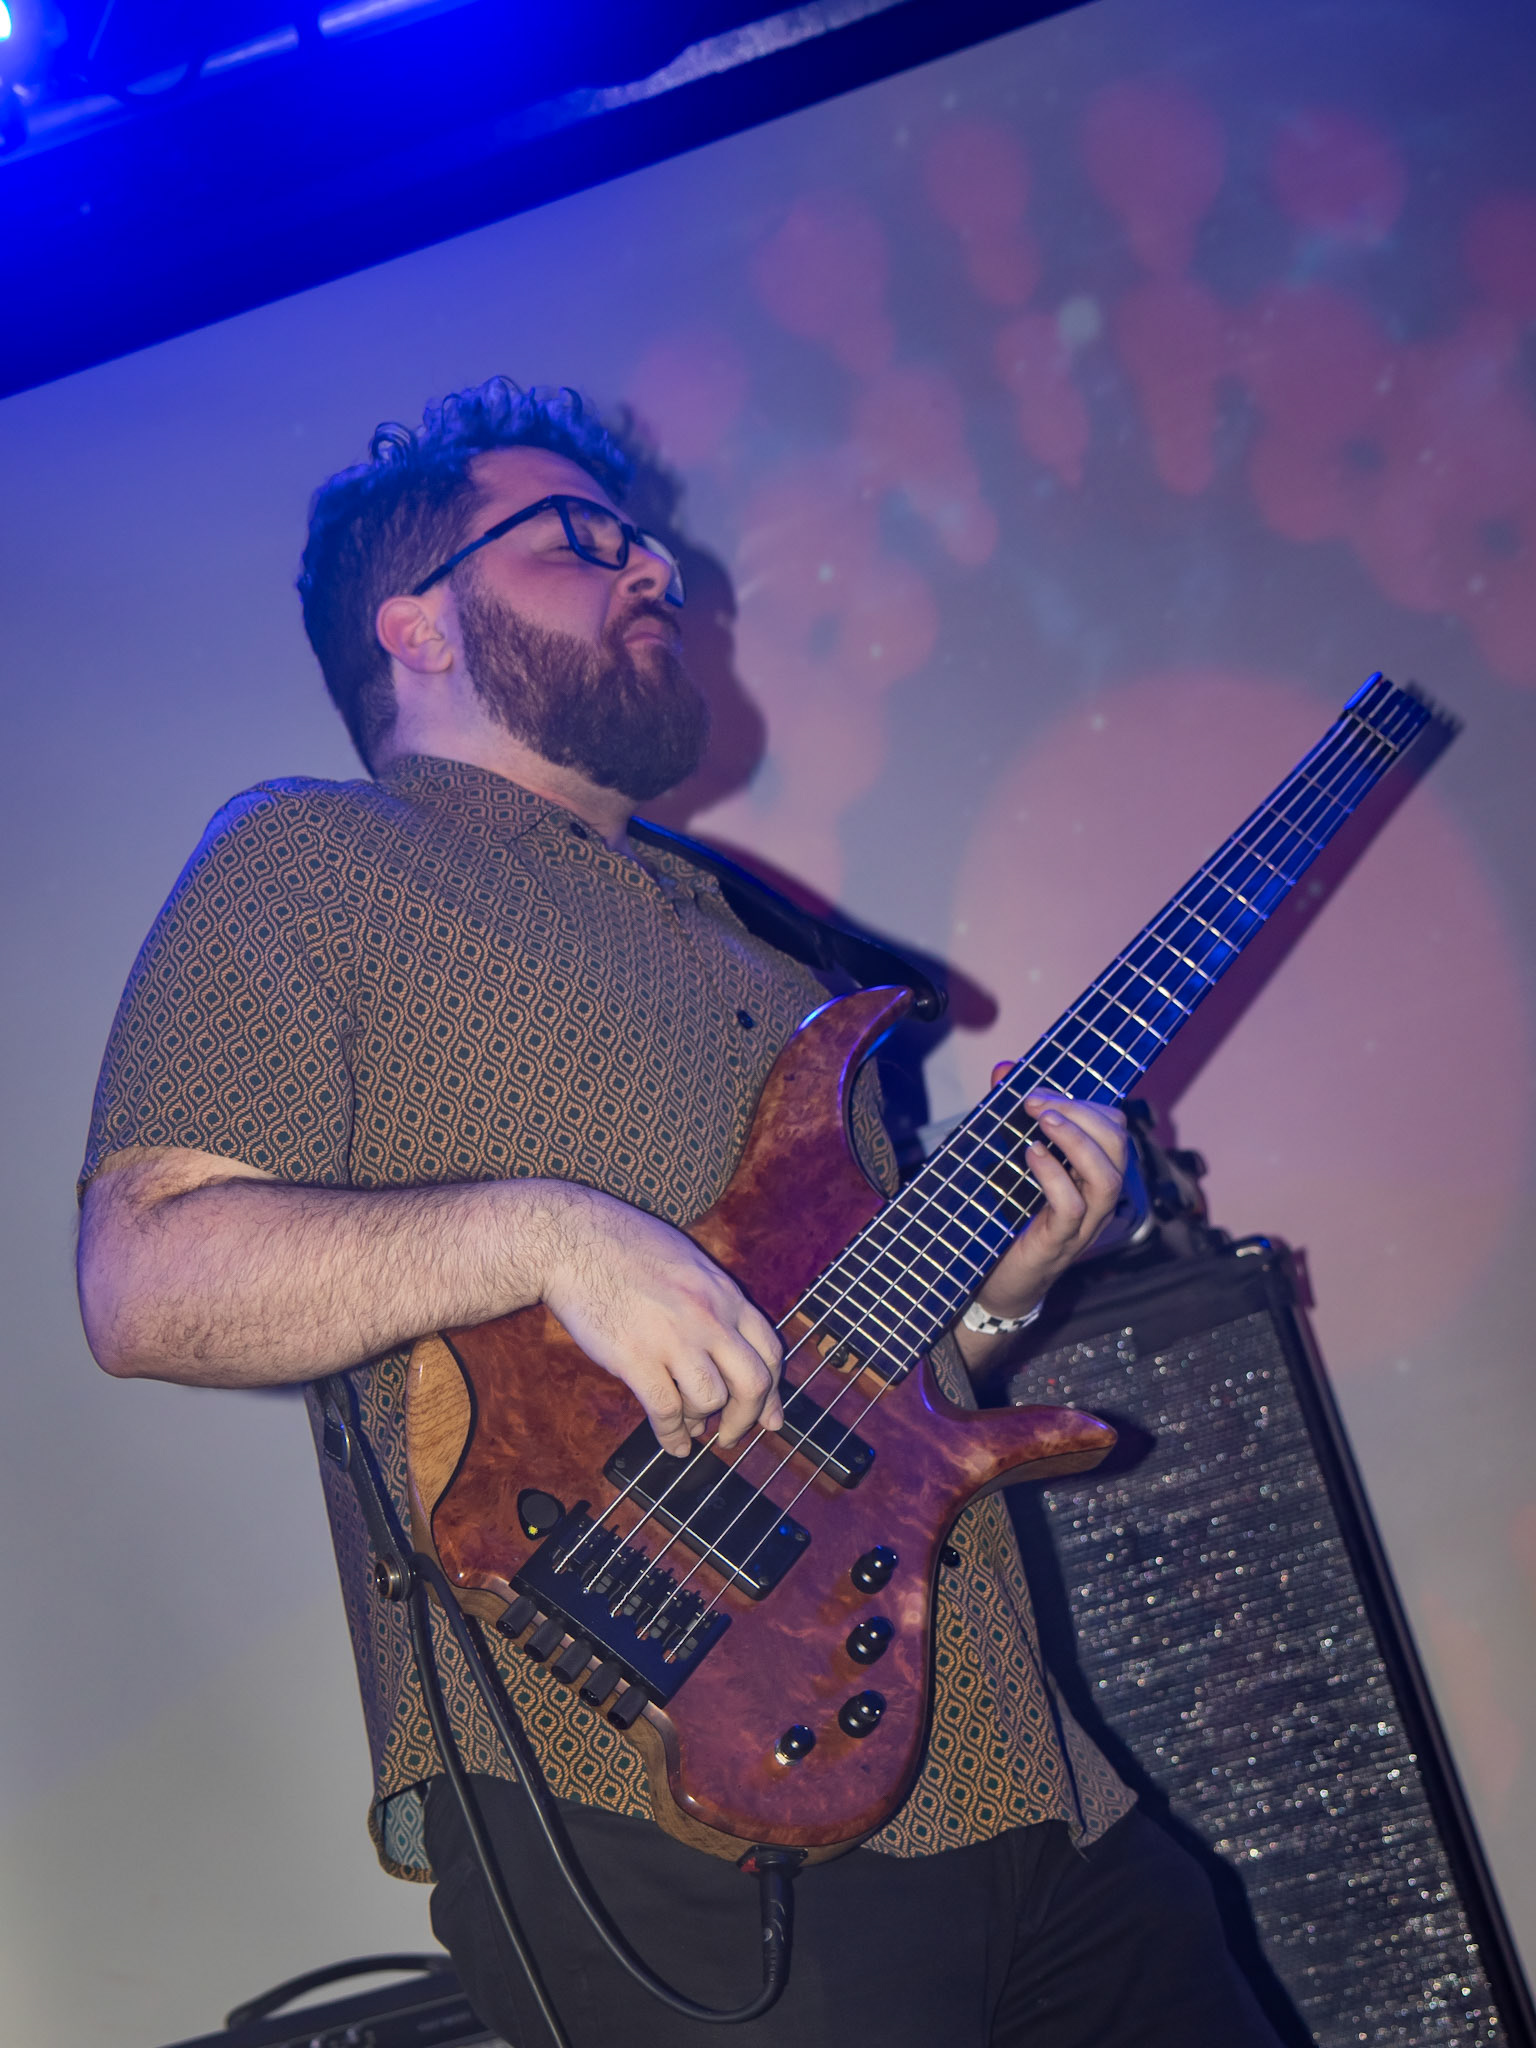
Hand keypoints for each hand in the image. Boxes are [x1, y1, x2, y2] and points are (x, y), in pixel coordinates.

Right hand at [533, 1186, 782, 1455]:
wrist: (572, 1239)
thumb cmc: (621, 1245)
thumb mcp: (685, 1262)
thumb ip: (709, 1301)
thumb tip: (719, 1347)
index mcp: (723, 1293)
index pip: (769, 1350)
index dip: (773, 1392)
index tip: (769, 1416)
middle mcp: (709, 1316)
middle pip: (752, 1382)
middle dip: (747, 1419)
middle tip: (732, 1437)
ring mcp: (673, 1338)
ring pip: (711, 1400)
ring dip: (701, 1421)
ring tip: (690, 1426)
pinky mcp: (636, 1357)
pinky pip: (666, 1410)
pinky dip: (671, 1435)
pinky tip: (670, 1443)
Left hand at [968, 1081, 1127, 1328]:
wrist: (993, 1283)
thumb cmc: (1006, 1218)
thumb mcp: (1007, 1160)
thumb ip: (1008, 1116)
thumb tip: (1004, 1069)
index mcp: (1090, 1174)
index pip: (1114, 1127)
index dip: (1083, 1101)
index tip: (1036, 1089)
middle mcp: (1096, 1199)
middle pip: (1118, 1146)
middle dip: (1081, 1114)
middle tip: (1037, 1103)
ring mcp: (1083, 1225)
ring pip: (1108, 1179)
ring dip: (1076, 1142)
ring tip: (1042, 1121)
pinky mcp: (1058, 1244)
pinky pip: (1074, 1208)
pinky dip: (1055, 1177)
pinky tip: (1031, 1157)